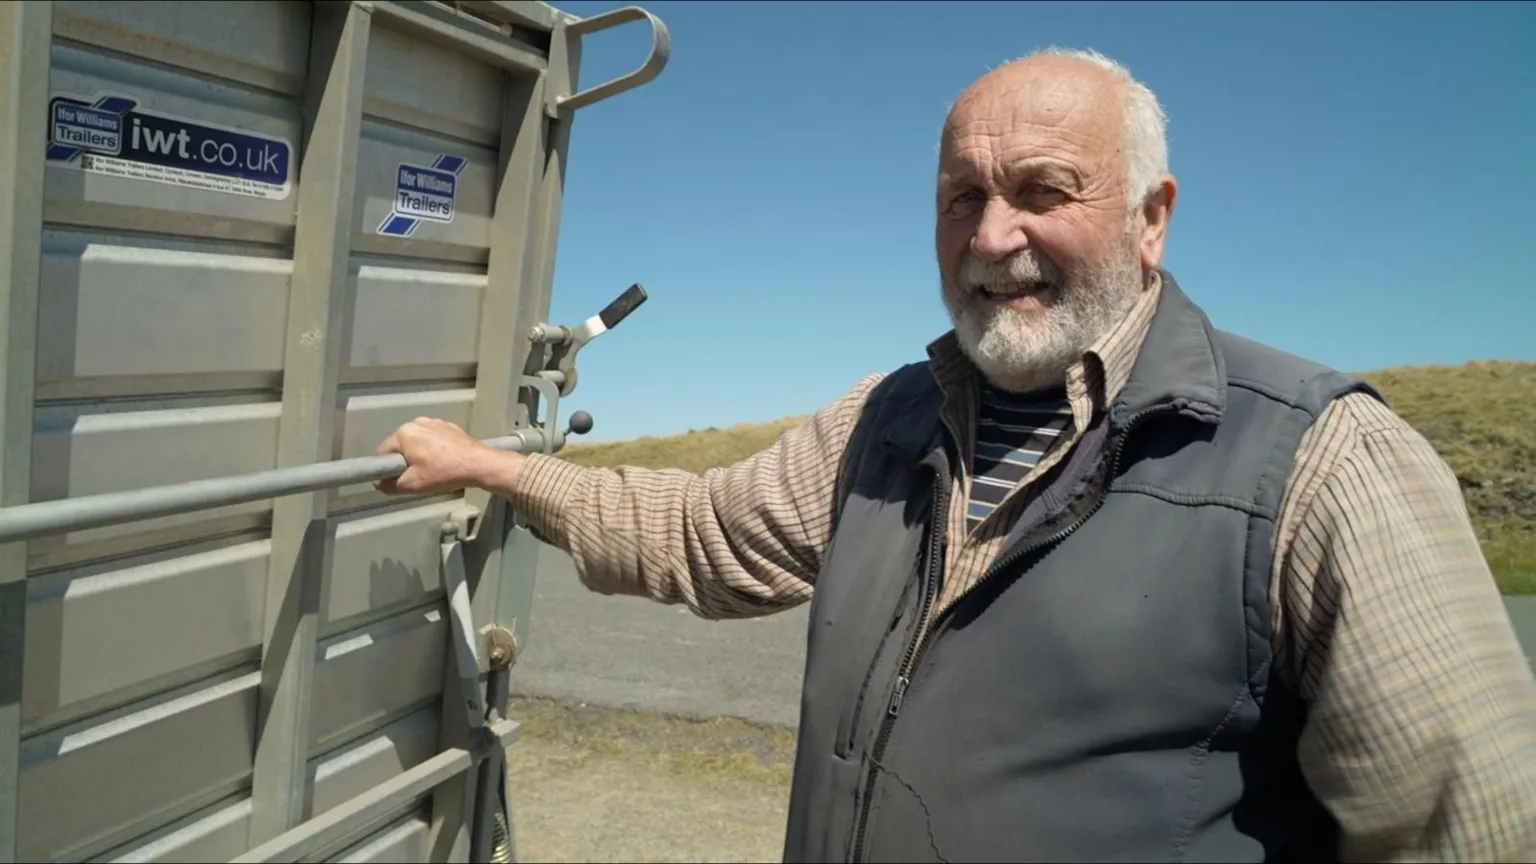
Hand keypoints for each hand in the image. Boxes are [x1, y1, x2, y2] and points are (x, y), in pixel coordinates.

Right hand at [374, 417, 499, 495]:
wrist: (478, 464)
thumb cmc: (445, 472)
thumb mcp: (413, 484)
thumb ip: (390, 485)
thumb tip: (379, 483)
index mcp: (404, 433)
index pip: (383, 451)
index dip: (386, 467)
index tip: (397, 477)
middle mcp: (417, 422)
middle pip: (400, 445)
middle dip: (405, 460)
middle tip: (418, 475)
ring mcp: (434, 422)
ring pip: (417, 441)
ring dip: (419, 454)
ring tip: (433, 468)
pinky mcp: (447, 426)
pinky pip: (432, 438)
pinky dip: (433, 448)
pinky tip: (443, 460)